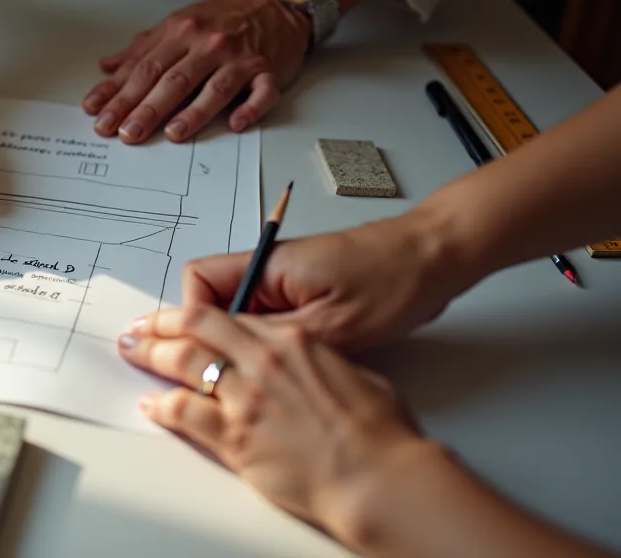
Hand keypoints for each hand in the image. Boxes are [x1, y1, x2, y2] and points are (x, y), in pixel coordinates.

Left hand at [83, 0, 309, 143]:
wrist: (274, 2)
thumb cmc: (222, 17)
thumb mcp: (177, 24)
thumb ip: (142, 49)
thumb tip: (107, 68)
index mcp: (180, 31)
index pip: (144, 66)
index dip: (119, 92)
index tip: (98, 113)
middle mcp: (207, 43)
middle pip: (172, 79)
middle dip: (145, 108)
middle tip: (124, 132)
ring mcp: (239, 57)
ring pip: (213, 87)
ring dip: (193, 112)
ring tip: (172, 133)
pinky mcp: (267, 70)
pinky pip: (261, 92)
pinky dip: (250, 108)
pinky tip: (234, 124)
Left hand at [117, 301, 436, 541]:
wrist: (378, 478)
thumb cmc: (378, 434)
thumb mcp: (354, 375)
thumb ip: (322, 363)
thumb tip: (312, 364)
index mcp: (293, 342)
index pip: (228, 316)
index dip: (196, 314)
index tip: (180, 317)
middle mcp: (264, 363)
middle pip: (196, 330)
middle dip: (161, 324)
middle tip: (141, 327)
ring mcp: (247, 399)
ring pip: (184, 363)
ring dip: (152, 355)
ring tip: (134, 351)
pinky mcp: (236, 437)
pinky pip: (185, 413)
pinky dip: (162, 405)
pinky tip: (152, 404)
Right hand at [179, 210, 476, 351]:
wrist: (436, 257)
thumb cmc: (394, 279)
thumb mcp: (333, 325)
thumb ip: (277, 340)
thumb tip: (236, 358)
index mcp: (269, 264)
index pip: (199, 283)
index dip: (192, 318)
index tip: (201, 350)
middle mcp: (269, 268)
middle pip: (210, 298)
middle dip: (203, 332)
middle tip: (202, 366)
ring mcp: (285, 280)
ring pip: (236, 310)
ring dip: (237, 340)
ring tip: (251, 370)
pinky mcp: (303, 292)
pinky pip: (264, 316)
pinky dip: (262, 340)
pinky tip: (280, 364)